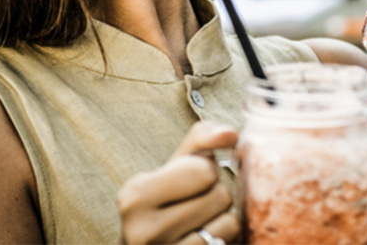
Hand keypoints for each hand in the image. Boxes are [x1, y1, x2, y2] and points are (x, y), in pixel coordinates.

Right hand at [118, 122, 239, 244]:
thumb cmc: (166, 202)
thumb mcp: (176, 166)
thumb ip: (202, 140)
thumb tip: (230, 133)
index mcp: (135, 195)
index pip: (203, 170)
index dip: (207, 172)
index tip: (189, 184)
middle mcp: (141, 230)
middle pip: (220, 196)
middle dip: (217, 195)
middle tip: (195, 205)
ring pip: (229, 223)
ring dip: (223, 219)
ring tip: (199, 222)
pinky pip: (226, 242)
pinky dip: (224, 238)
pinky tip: (203, 238)